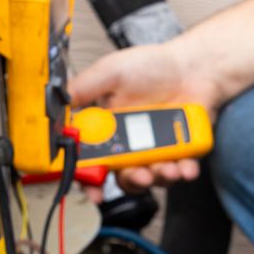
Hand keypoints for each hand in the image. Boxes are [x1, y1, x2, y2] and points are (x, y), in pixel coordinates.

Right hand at [70, 43, 221, 191]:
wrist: (194, 66)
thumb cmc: (154, 65)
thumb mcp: (110, 70)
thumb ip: (83, 88)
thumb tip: (59, 109)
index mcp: (109, 127)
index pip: (92, 160)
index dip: (89, 178)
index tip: (93, 188)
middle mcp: (130, 143)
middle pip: (123, 176)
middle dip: (131, 181)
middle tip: (140, 175)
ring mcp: (156, 150)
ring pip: (152, 177)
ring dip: (158, 178)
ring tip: (167, 168)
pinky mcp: (181, 152)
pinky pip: (180, 171)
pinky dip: (183, 172)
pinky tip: (185, 165)